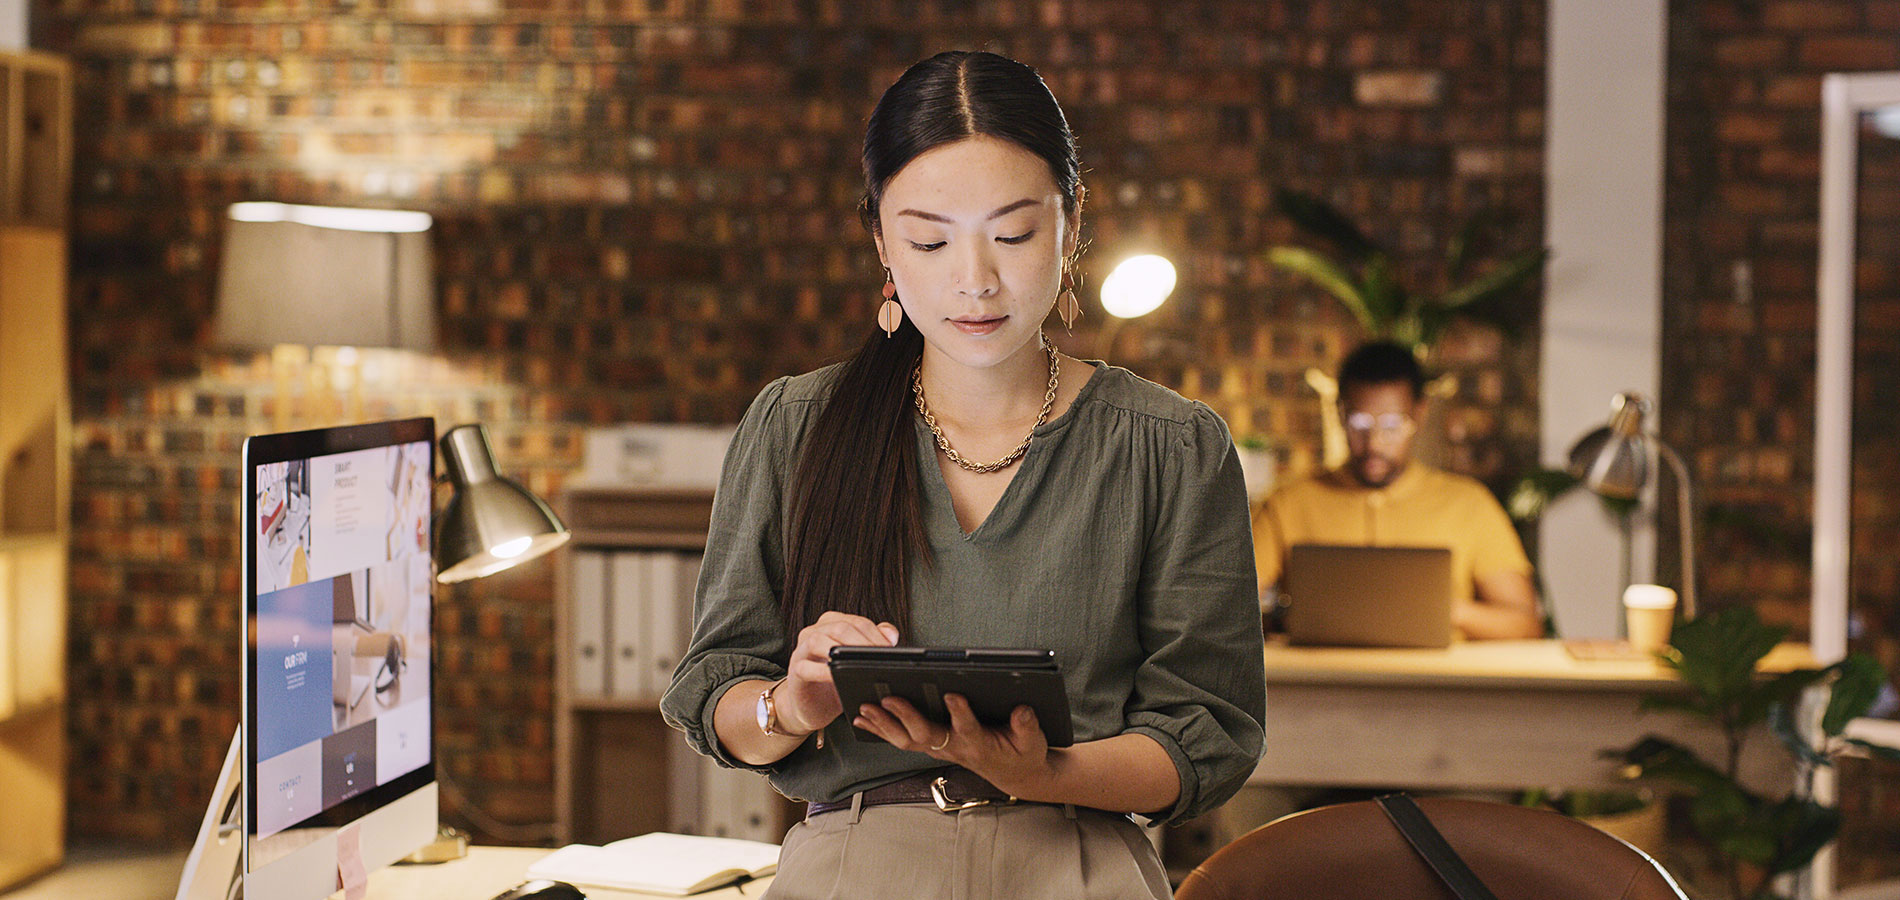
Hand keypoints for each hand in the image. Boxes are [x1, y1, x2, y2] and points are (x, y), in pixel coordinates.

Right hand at [776, 611, 899, 735]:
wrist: (811, 707)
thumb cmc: (835, 682)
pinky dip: (823, 671)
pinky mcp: (795, 671)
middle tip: (878, 660)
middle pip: (841, 627)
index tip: (890, 650)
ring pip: (819, 640)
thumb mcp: (857, 662)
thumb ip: (874, 643)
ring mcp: (802, 650)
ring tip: (859, 666)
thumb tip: (891, 635)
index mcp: (832, 624)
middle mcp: (814, 632)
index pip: (857, 621)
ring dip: (842, 652)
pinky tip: (836, 678)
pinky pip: (806, 667)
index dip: (876, 634)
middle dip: (863, 642)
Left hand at [853, 694, 1053, 798]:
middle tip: (888, 698)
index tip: (953, 695)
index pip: (968, 729)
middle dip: (905, 716)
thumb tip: (1022, 709)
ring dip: (884, 724)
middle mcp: (955, 748)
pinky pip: (901, 739)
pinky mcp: (933, 745)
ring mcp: (940, 748)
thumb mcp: (1033, 741)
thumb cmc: (1023, 754)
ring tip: (864, 707)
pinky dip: (881, 728)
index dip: (960, 713)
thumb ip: (1027, 726)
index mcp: (980, 744)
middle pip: (925, 735)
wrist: (1014, 774)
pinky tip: (862, 717)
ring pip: (907, 739)